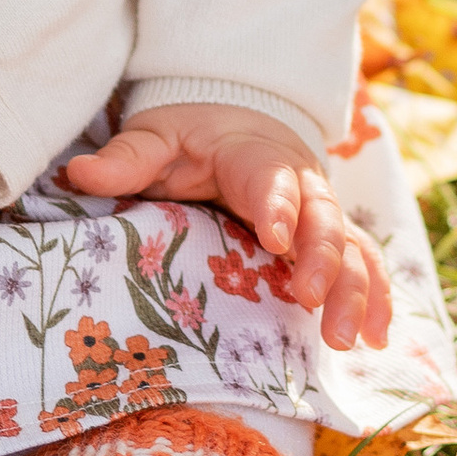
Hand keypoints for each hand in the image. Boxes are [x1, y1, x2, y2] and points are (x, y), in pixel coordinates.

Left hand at [61, 103, 391, 350]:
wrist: (236, 117)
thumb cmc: (192, 136)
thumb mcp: (157, 137)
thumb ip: (126, 158)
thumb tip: (78, 173)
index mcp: (254, 157)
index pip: (269, 179)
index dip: (276, 206)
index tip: (273, 237)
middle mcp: (300, 186)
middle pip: (323, 218)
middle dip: (324, 260)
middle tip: (313, 301)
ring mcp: (321, 215)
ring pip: (353, 247)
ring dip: (357, 290)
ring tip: (350, 338)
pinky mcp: (331, 240)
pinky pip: (365, 264)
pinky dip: (377, 298)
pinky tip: (377, 338)